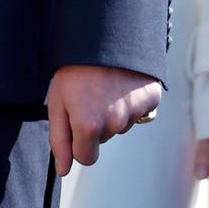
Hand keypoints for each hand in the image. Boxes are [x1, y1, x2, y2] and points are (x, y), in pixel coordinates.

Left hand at [46, 65, 161, 175]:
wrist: (104, 37)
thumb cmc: (74, 71)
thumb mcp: (57, 103)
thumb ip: (59, 140)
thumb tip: (63, 170)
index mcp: (88, 126)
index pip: (86, 158)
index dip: (78, 142)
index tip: (75, 122)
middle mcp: (114, 123)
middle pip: (103, 140)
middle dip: (95, 124)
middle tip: (89, 96)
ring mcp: (135, 112)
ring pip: (121, 126)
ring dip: (113, 112)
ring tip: (105, 87)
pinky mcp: (151, 100)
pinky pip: (139, 113)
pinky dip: (131, 103)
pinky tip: (122, 85)